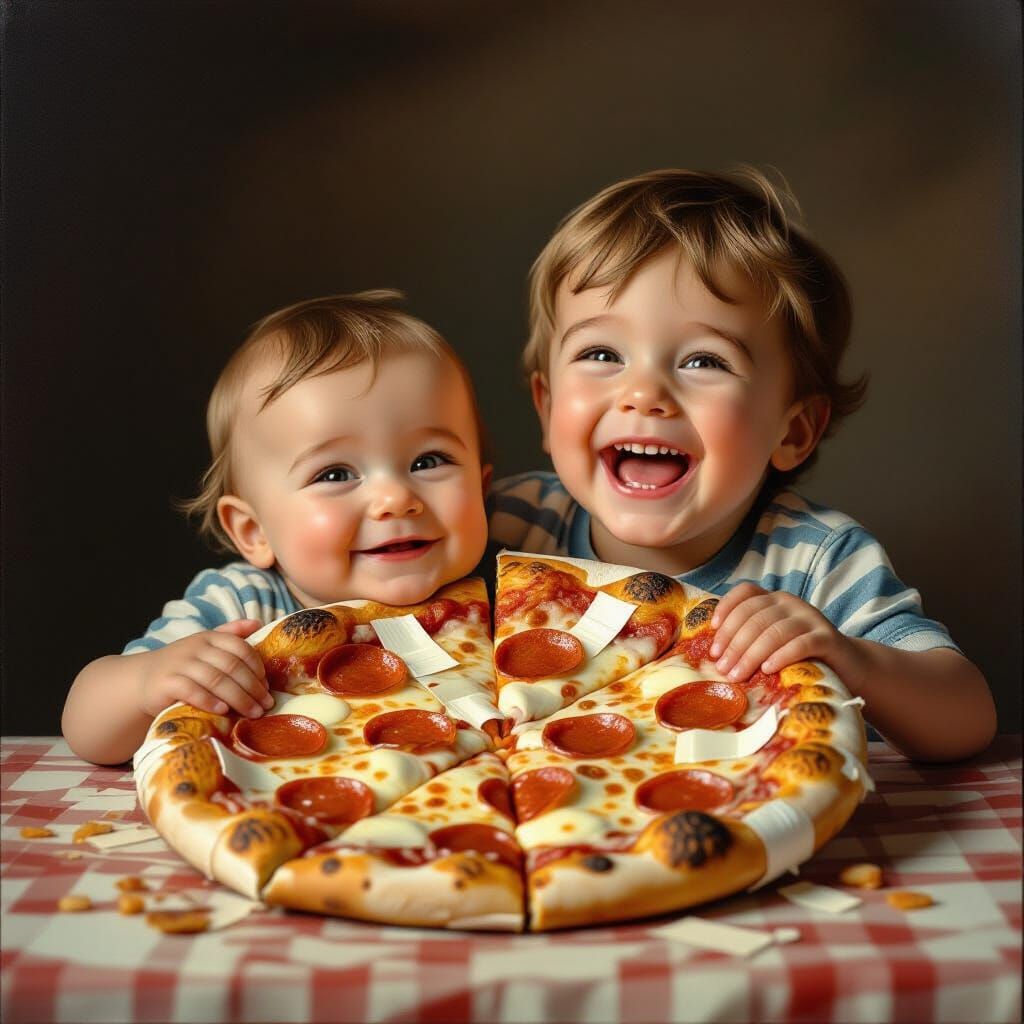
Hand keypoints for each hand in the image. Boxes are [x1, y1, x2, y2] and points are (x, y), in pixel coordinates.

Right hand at [135, 619, 272, 718]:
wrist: (143, 680)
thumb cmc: (183, 665)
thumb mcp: (206, 645)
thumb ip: (231, 634)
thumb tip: (258, 622)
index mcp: (209, 637)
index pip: (240, 648)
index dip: (257, 667)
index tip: (267, 686)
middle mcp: (195, 647)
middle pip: (231, 666)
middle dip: (252, 687)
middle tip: (266, 705)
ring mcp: (180, 664)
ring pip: (216, 679)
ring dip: (238, 698)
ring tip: (252, 712)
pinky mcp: (166, 682)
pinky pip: (191, 691)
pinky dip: (209, 701)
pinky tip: (223, 711)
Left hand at [709, 584, 847, 680]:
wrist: (848, 666)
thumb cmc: (800, 656)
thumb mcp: (772, 641)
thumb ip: (750, 638)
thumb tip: (715, 654)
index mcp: (774, 599)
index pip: (746, 592)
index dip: (726, 608)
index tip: (712, 632)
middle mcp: (791, 603)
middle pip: (755, 616)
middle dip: (733, 643)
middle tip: (721, 668)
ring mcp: (810, 618)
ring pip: (774, 631)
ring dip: (751, 655)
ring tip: (737, 675)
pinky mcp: (827, 638)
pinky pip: (801, 644)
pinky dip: (781, 656)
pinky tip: (767, 670)